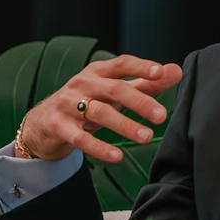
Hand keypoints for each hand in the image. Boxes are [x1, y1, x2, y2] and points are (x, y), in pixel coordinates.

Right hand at [18, 55, 182, 163]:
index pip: (122, 63)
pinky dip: (99, 147)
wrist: (44, 122)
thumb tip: (176, 71)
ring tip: (146, 137)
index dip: (141, 67)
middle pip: (114, 89)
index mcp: (99, 71)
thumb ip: (146, 83)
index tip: (160, 73)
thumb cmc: (88, 102)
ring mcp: (68, 103)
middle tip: (161, 115)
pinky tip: (117, 155)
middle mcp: (83, 83)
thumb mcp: (114, 91)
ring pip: (100, 112)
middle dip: (139, 102)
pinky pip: (80, 138)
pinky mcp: (59, 125)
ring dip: (124, 125)